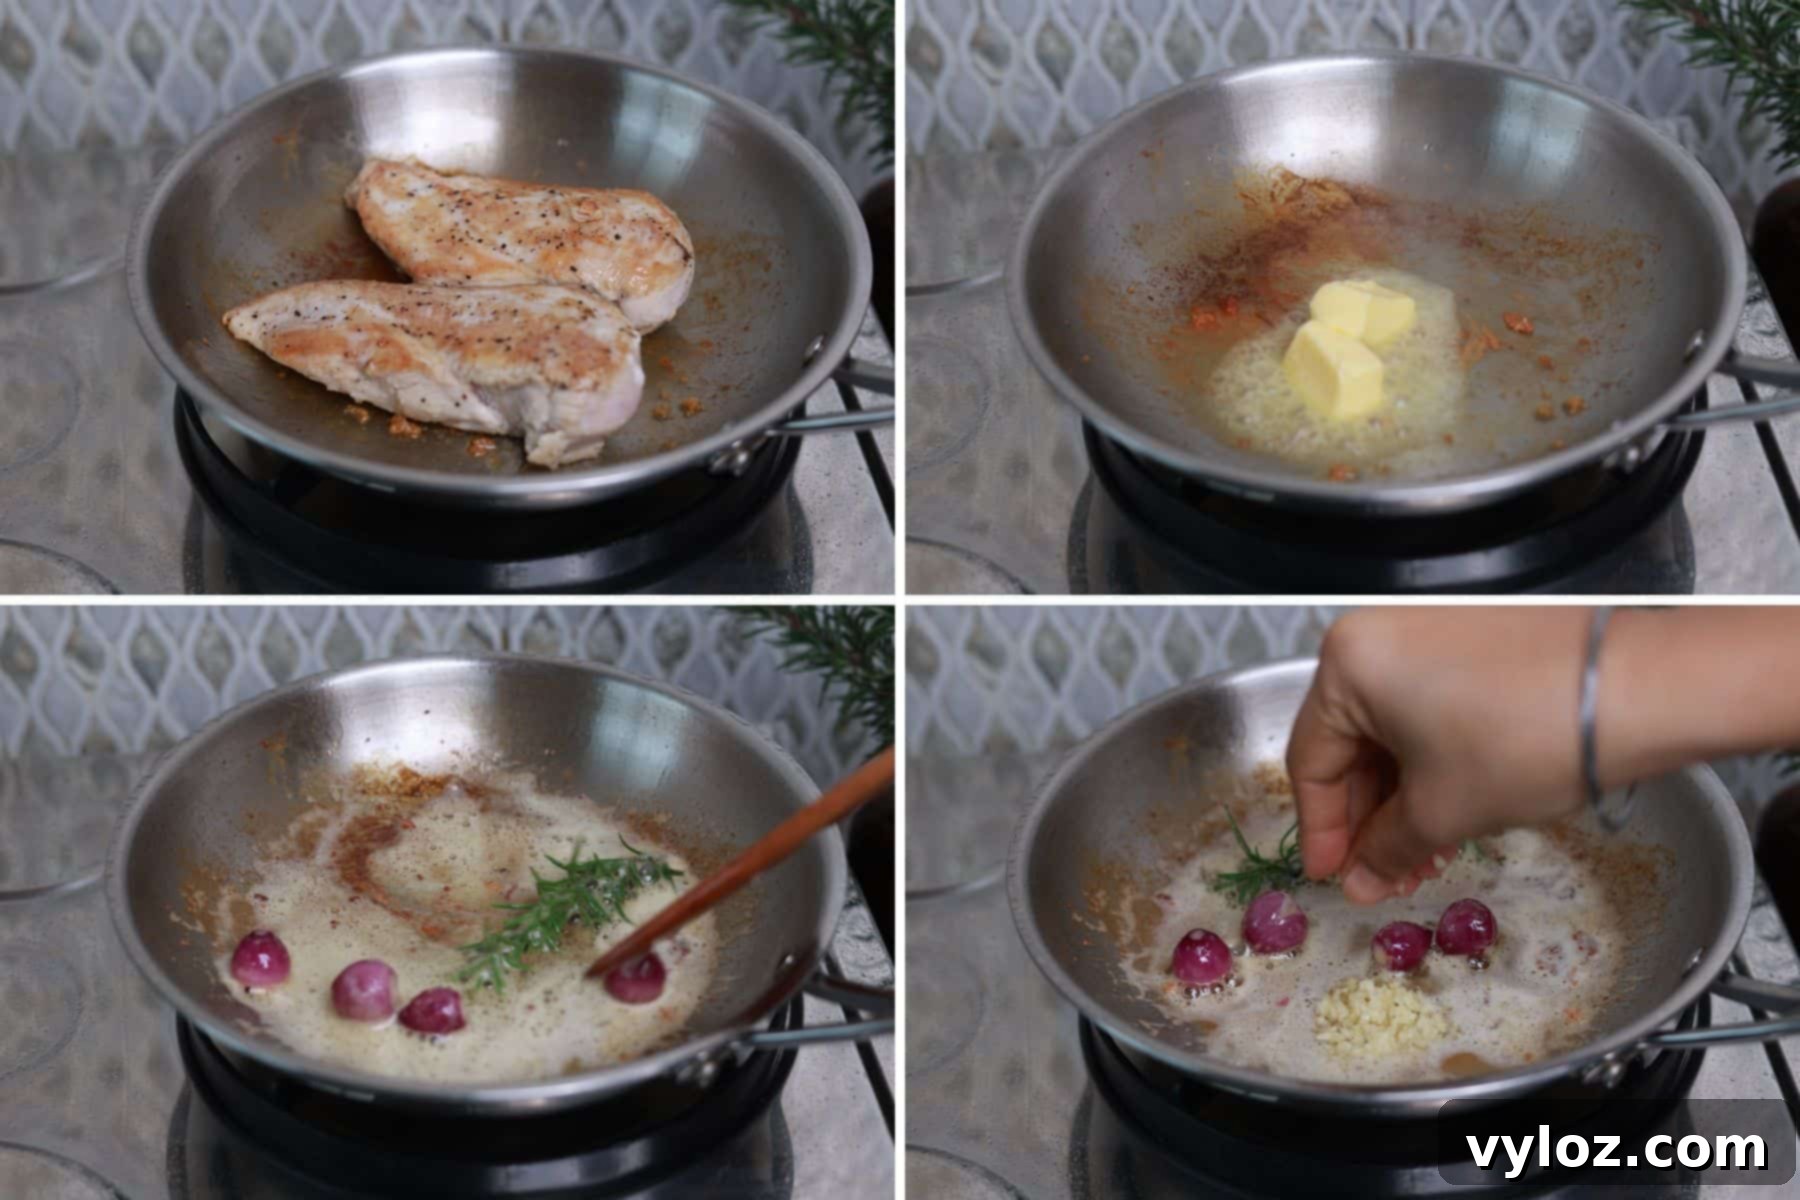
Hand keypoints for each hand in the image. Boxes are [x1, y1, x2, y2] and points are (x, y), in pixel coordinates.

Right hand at [1286, 607, 1592, 903]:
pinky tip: (1455, 812)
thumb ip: (1385, 851)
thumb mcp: (1442, 811)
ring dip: (1405, 800)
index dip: (1321, 831)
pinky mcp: (1473, 638)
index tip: (1333, 879)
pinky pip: (1430, 707)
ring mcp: (1428, 631)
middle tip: (1387, 877)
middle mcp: (1378, 634)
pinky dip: (1434, 761)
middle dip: (1371, 820)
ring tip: (1429, 858)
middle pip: (1352, 745)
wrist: (1635, 688)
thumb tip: (1358, 883)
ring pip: (1395, 730)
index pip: (1311, 761)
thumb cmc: (1520, 742)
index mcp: (1347, 663)